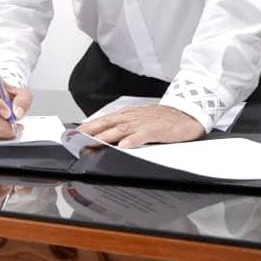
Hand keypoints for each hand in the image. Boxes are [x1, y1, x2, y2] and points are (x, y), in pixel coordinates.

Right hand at [0, 74, 31, 139]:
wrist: (3, 98)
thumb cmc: (9, 94)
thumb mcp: (22, 93)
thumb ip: (22, 100)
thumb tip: (17, 112)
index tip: (8, 114)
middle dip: (2, 124)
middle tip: (14, 126)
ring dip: (1, 131)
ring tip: (13, 129)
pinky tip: (6, 132)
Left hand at [75, 105, 203, 147]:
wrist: (187, 114)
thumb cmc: (162, 120)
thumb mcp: (139, 121)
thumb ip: (123, 128)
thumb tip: (104, 137)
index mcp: (127, 116)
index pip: (103, 121)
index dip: (88, 127)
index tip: (73, 135)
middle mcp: (132, 118)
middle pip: (107, 124)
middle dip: (90, 131)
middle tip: (76, 139)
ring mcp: (143, 123)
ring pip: (120, 129)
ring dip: (105, 136)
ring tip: (93, 143)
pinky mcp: (156, 130)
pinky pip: (142, 135)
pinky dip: (132, 140)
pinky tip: (123, 146)